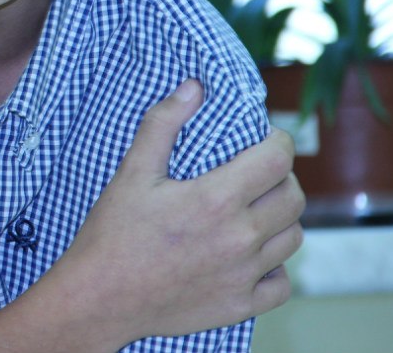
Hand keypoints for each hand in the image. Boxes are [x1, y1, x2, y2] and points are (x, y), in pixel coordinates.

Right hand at [49, 79, 304, 346]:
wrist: (99, 297)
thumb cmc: (112, 232)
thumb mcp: (131, 171)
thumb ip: (163, 124)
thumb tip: (194, 87)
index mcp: (216, 199)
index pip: (277, 160)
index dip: (279, 143)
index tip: (267, 140)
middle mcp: (239, 238)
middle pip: (293, 198)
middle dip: (283, 178)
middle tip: (259, 174)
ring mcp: (243, 275)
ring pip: (292, 239)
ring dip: (280, 219)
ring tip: (255, 211)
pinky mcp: (239, 305)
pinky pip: (281, 284)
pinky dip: (274, 267)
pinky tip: (251, 256)